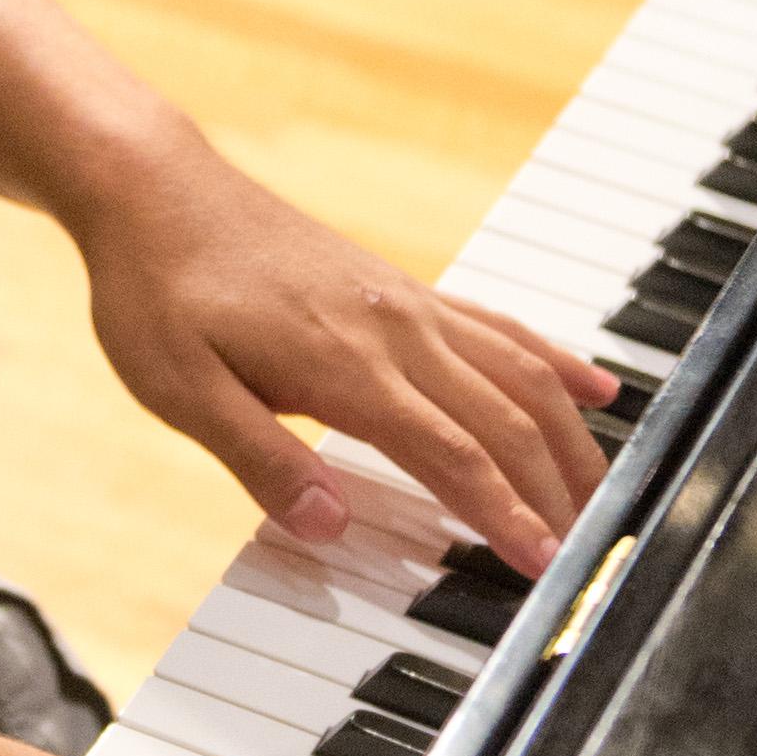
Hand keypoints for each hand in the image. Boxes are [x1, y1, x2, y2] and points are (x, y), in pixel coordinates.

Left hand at [70, 125, 614, 577]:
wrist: (154, 189)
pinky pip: (501, 326)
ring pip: (521, 372)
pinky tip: (595, 387)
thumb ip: (259, 459)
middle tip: (589, 557)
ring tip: (602, 496)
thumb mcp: (178, 390)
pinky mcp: (403, 288)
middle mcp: (394, 330)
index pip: (452, 454)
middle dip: (557, 491)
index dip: (505, 514)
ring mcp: (406, 304)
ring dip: (568, 438)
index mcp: (344, 364)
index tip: (545, 566)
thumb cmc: (157, 290)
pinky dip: (555, 361)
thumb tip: (328, 526)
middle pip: (506, 419)